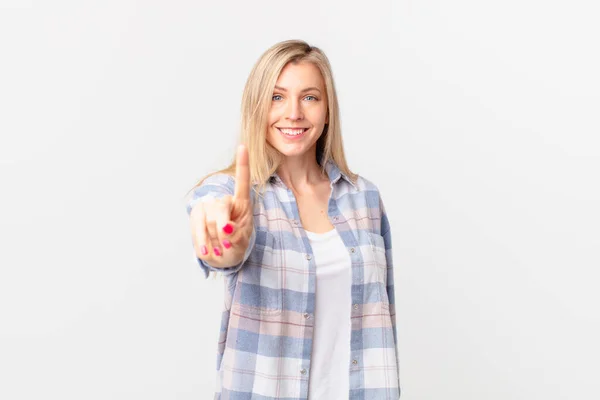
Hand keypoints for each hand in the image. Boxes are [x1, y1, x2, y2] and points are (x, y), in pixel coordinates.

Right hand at [190, 144, 252, 267]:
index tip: (243, 146)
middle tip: (227, 243)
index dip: (242, 165)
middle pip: (220, 208)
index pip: (242, 182)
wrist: (221, 255)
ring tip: (220, 249)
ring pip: (207, 220)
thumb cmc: (236, 244)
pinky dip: (202, 242)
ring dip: (213, 239)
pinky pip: (197, 228)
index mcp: (241, 203)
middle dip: (223, 228)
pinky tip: (207, 252)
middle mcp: (224, 201)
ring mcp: (208, 207)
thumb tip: (225, 229)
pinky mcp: (196, 215)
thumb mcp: (242, 242)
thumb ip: (237, 234)